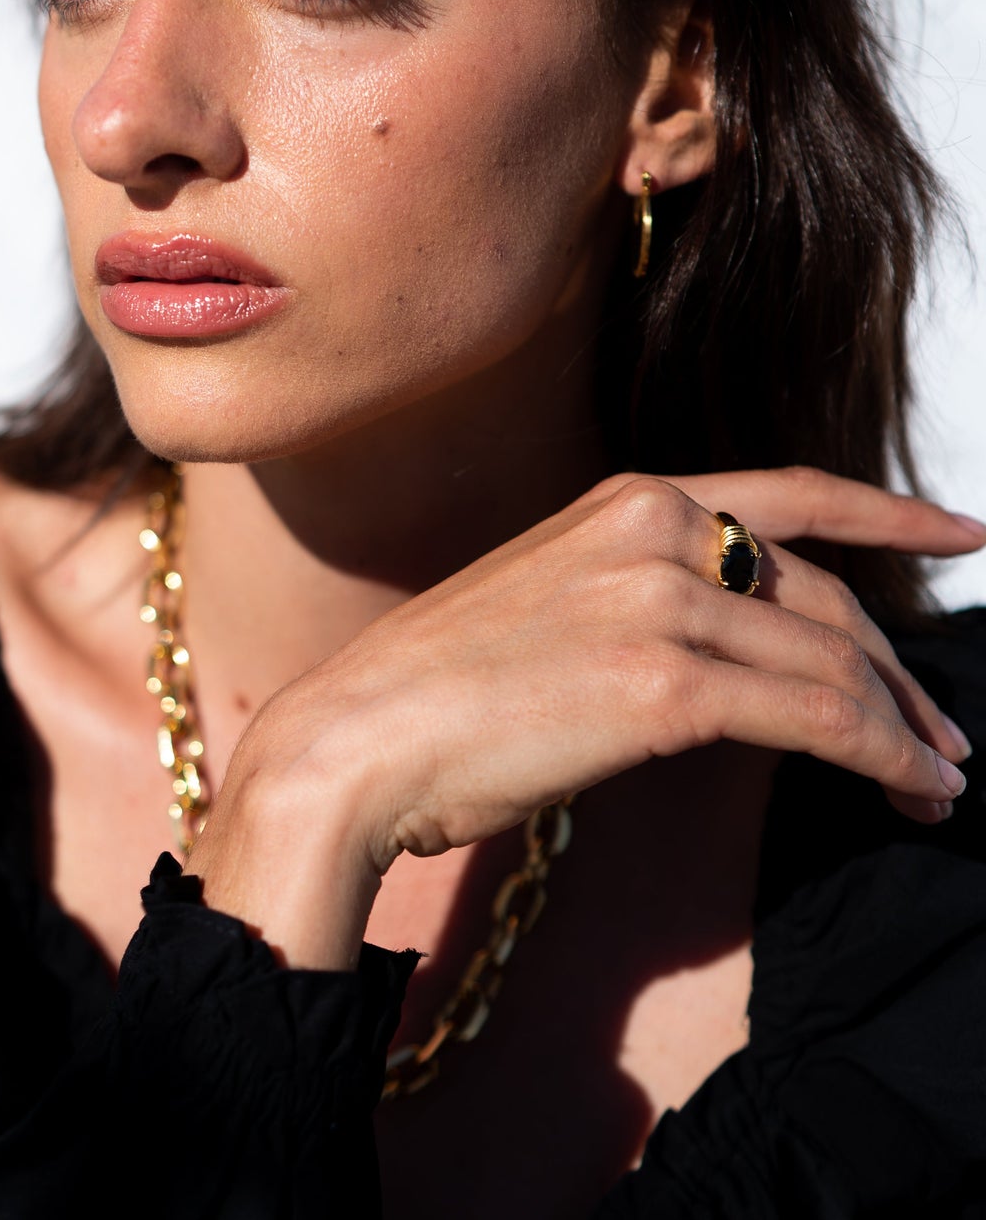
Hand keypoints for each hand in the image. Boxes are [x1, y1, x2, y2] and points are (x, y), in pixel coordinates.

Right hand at [194, 470, 980, 966]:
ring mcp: (661, 599)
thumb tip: (738, 648)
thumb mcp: (552, 599)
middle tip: (943, 734)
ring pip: (833, 661)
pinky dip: (881, 757)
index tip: (960, 528)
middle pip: (824, 595)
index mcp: (627, 499)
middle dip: (898, 672)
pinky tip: (906, 791)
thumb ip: (644, 594)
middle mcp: (656, 528)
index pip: (790, 493)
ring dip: (904, 729)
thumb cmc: (441, 689)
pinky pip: (817, 718)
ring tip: (935, 781)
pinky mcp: (664, 682)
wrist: (358, 737)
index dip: (890, 512)